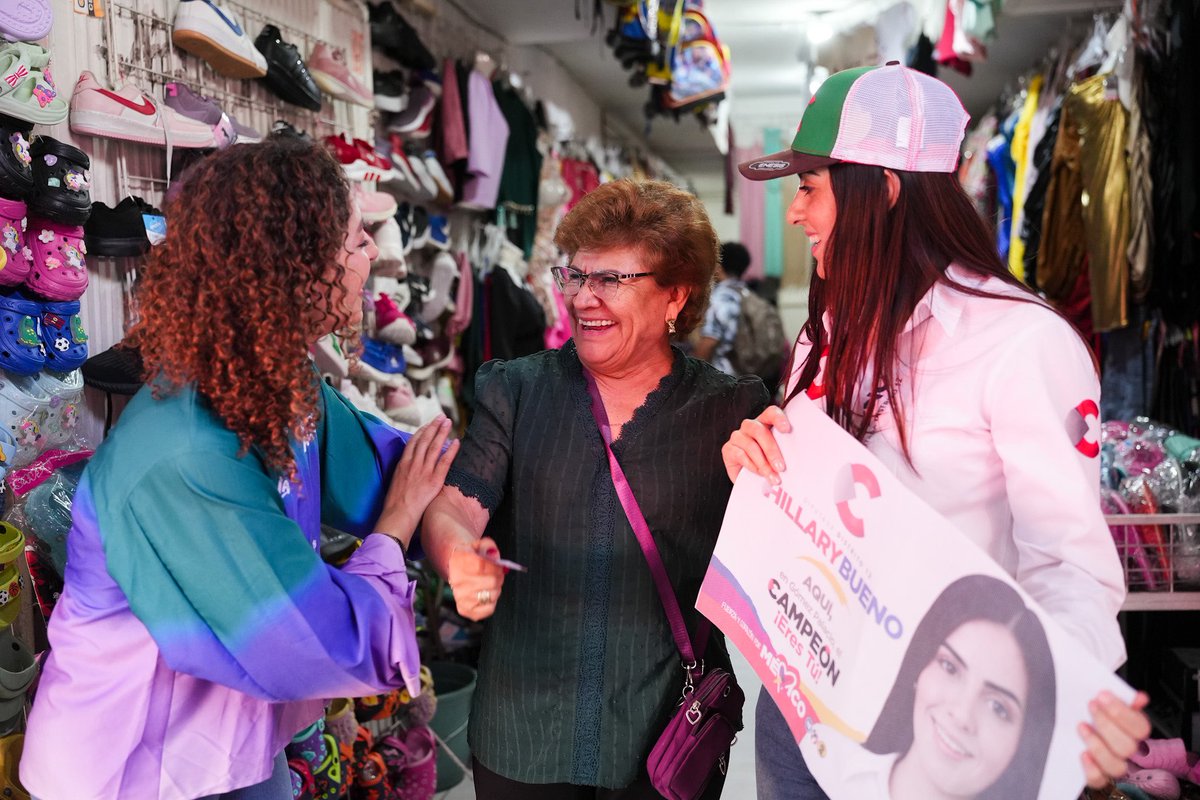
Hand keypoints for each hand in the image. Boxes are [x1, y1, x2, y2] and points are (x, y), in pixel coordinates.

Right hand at [376, 416, 458, 541]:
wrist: (397, 514)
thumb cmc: (394, 503)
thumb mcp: (395, 481)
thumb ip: (403, 471)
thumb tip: (408, 467)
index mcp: (402, 464)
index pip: (413, 442)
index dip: (422, 431)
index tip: (429, 424)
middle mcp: (413, 464)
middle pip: (425, 440)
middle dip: (433, 426)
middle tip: (442, 416)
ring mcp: (424, 471)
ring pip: (434, 447)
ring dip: (442, 433)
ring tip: (448, 422)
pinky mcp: (434, 480)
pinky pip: (444, 462)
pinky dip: (451, 450)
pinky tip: (457, 442)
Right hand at [448, 536, 504, 620]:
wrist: (457, 567)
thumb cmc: (471, 556)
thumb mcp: (478, 545)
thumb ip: (488, 546)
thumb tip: (494, 555)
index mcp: (458, 562)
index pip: (482, 566)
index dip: (495, 565)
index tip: (496, 564)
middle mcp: (457, 582)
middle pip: (491, 582)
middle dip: (499, 576)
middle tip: (497, 573)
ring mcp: (460, 597)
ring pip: (492, 595)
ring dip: (497, 588)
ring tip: (491, 582)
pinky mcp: (465, 610)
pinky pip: (489, 608)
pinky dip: (492, 601)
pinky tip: (486, 593)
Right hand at [721, 405, 790, 483]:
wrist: (750, 480)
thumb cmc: (768, 464)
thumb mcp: (779, 455)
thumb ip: (786, 451)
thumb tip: (798, 459)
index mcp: (766, 423)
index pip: (771, 413)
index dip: (778, 418)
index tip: (786, 429)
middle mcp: (750, 426)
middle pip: (759, 431)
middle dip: (771, 450)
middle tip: (781, 467)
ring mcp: (737, 437)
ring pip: (750, 445)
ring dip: (763, 463)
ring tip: (772, 477)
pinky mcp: (728, 449)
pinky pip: (740, 455)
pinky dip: (751, 466)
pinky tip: (759, 474)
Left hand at [1079, 690, 1151, 787]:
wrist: (1051, 714)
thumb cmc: (1079, 704)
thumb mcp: (1093, 692)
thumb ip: (1115, 693)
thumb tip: (1138, 697)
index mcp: (1129, 727)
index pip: (1141, 727)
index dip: (1123, 713)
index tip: (1102, 695)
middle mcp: (1123, 747)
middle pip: (1128, 747)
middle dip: (1107, 725)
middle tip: (1090, 706)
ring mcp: (1108, 762)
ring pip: (1117, 766)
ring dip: (1099, 747)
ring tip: (1081, 727)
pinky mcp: (1093, 774)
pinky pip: (1099, 780)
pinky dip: (1092, 769)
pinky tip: (1082, 754)